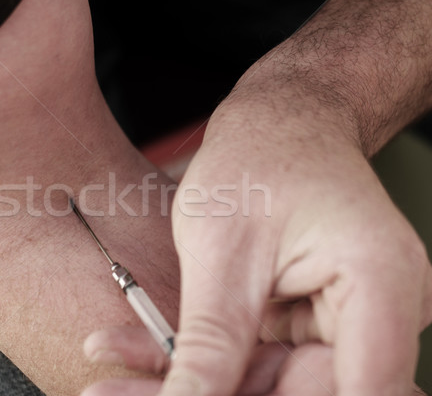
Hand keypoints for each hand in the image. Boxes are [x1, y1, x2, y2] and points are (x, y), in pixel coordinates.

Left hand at [82, 97, 431, 394]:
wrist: (276, 123)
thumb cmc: (258, 156)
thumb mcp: (221, 254)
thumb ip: (211, 345)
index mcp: (379, 287)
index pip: (352, 395)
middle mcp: (376, 314)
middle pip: (301, 395)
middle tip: (120, 394)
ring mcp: (345, 321)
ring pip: (268, 385)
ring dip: (188, 382)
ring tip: (112, 378)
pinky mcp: (310, 322)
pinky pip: (255, 359)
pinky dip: (196, 356)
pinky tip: (131, 350)